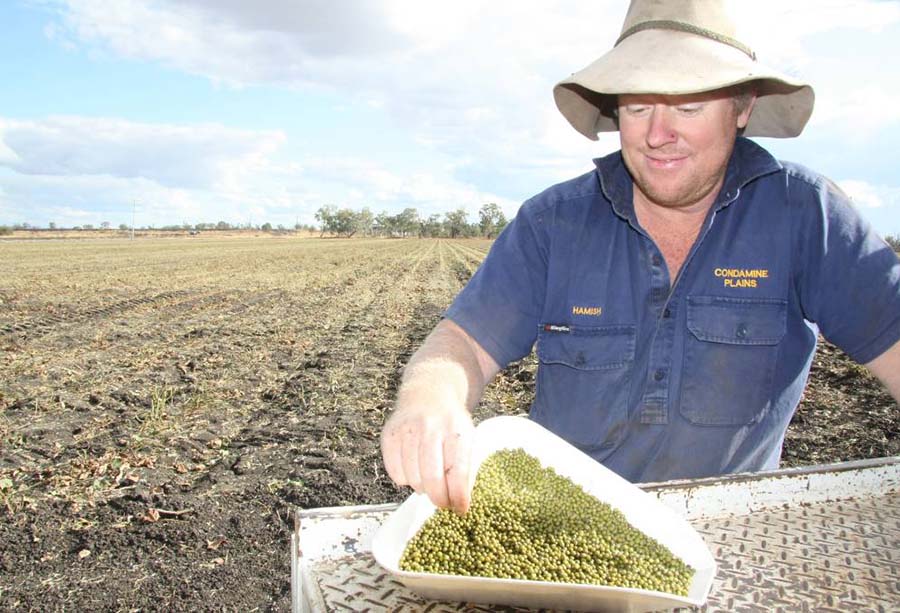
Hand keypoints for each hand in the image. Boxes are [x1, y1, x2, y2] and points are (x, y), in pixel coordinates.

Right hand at [381, 399, 474, 513]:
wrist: (426, 393)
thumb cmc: (450, 423)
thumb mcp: (467, 437)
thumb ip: (465, 468)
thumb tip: (459, 504)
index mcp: (456, 429)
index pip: (458, 470)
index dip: (459, 495)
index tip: (460, 510)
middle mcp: (431, 428)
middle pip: (432, 478)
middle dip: (438, 499)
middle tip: (442, 503)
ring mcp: (408, 430)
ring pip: (412, 478)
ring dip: (422, 487)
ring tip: (428, 477)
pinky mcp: (389, 434)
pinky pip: (395, 473)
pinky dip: (405, 478)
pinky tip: (413, 467)